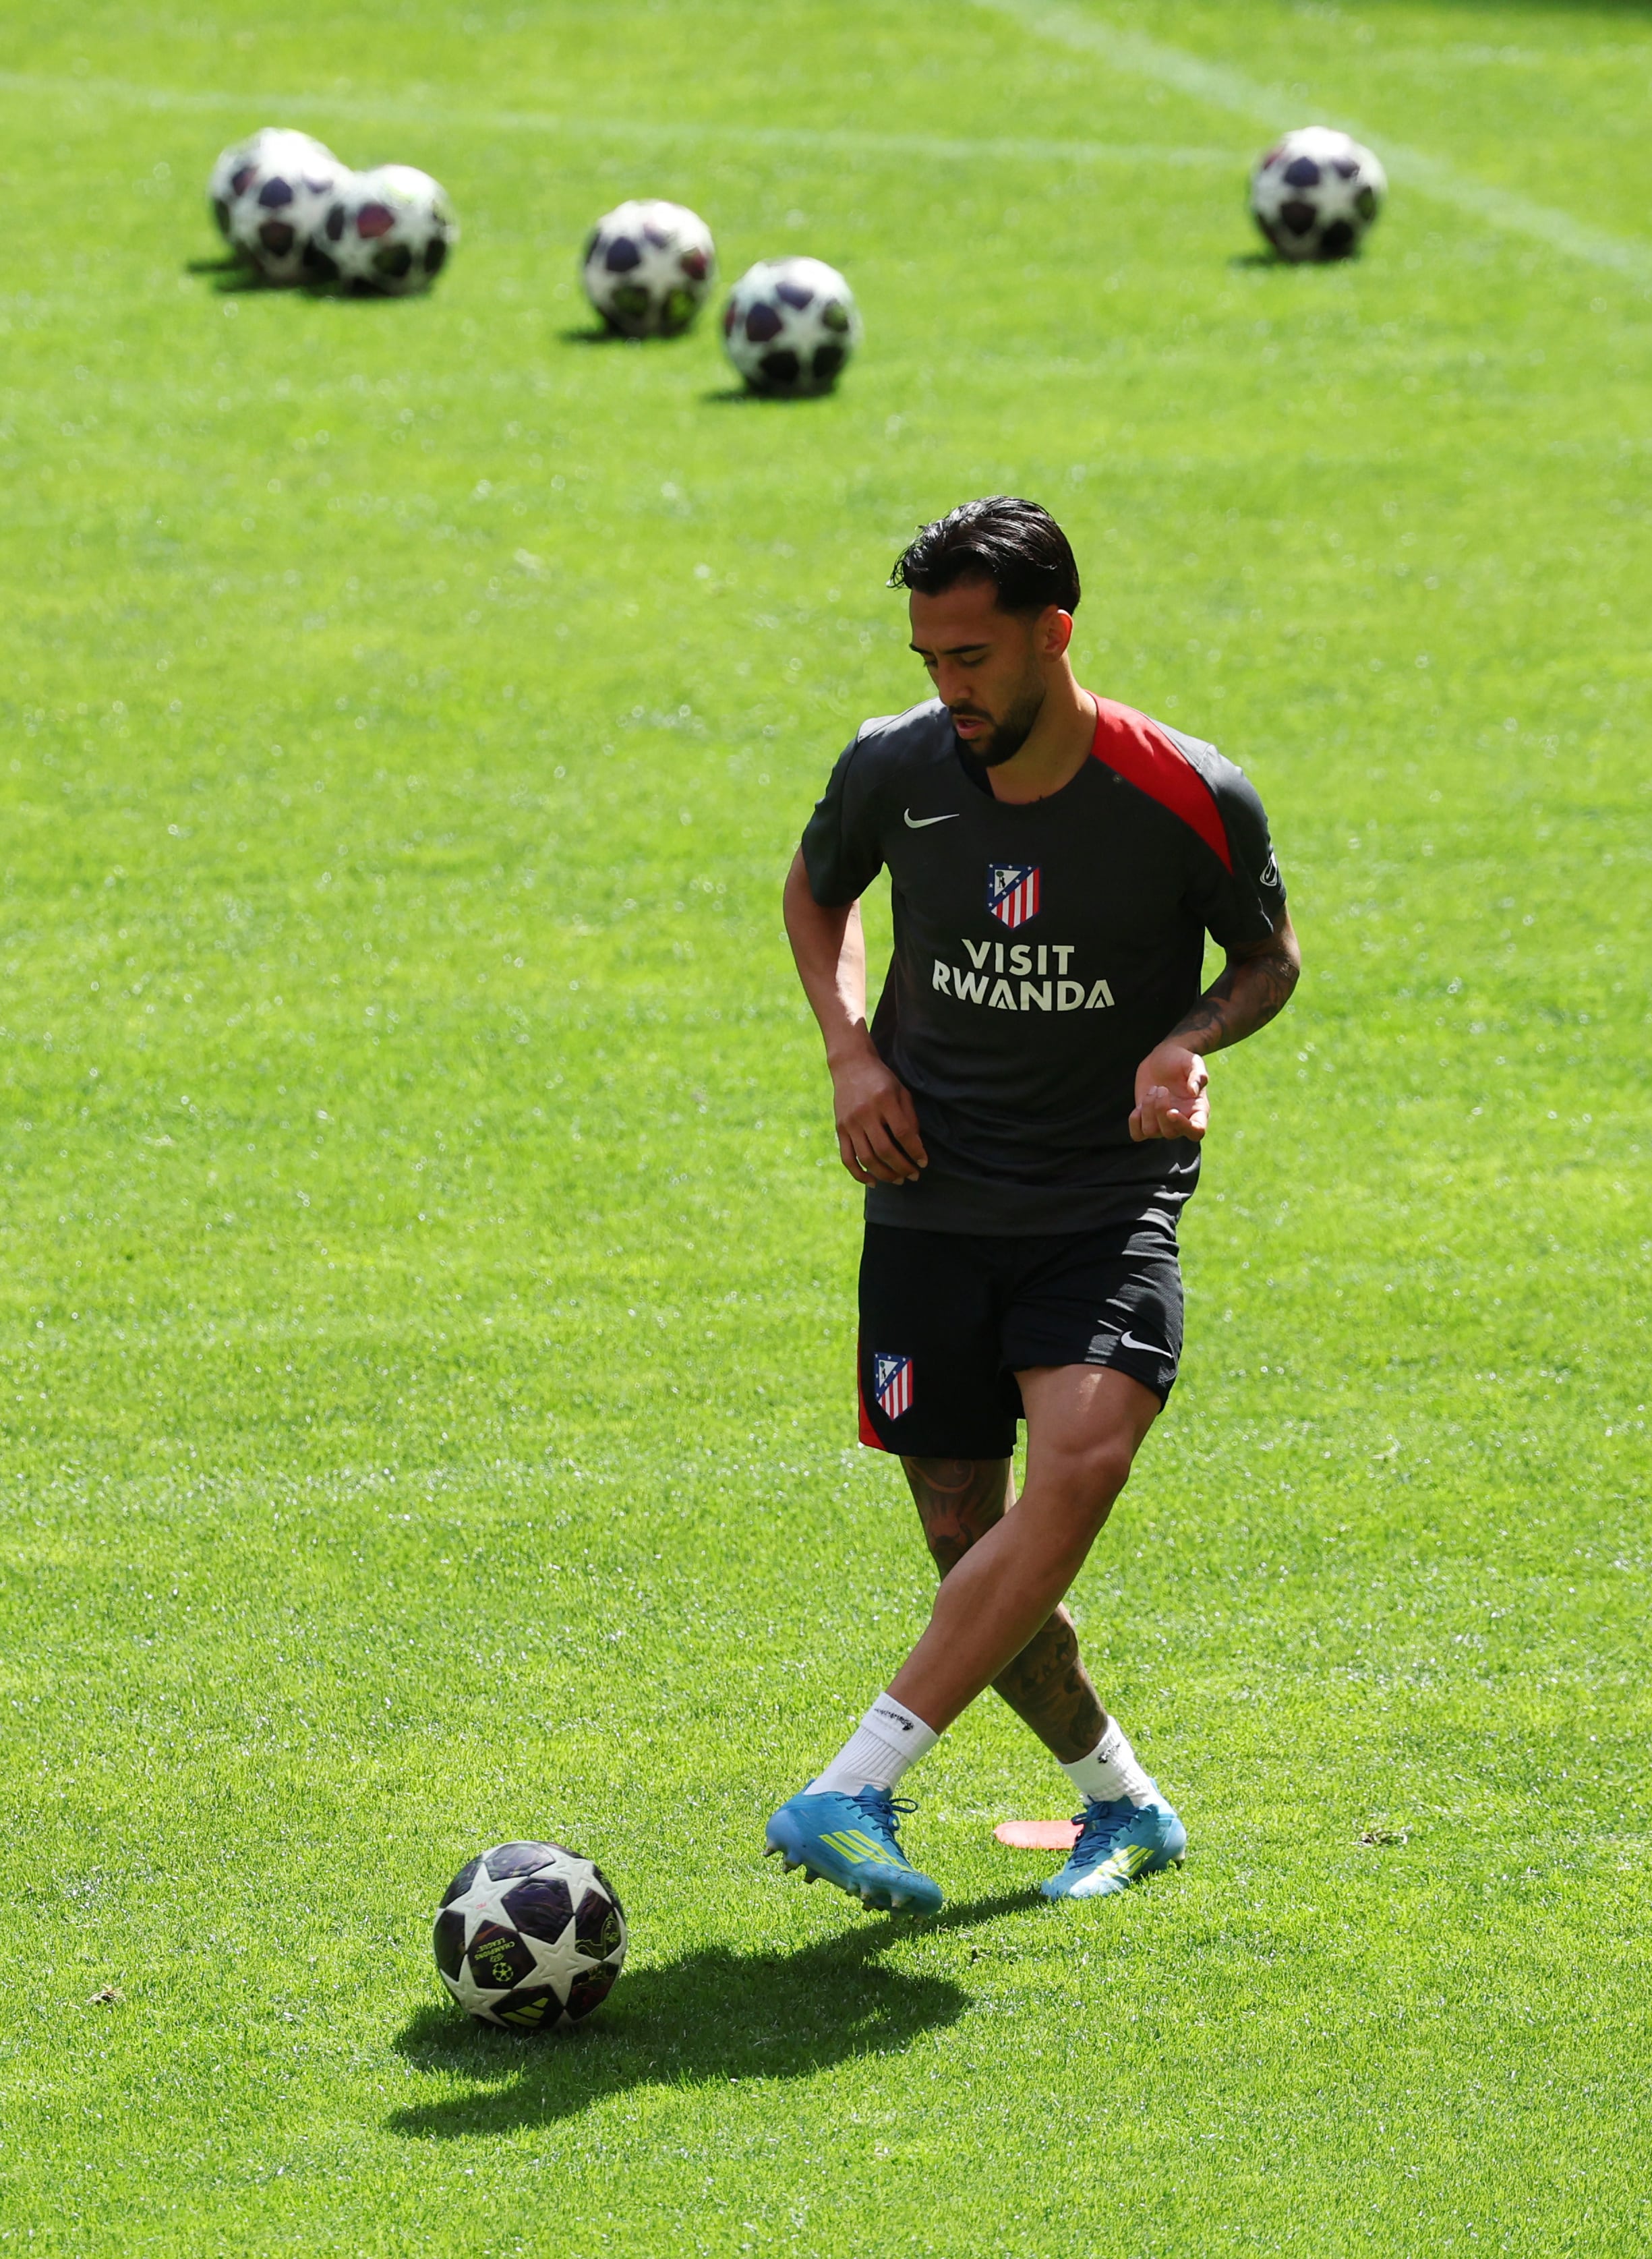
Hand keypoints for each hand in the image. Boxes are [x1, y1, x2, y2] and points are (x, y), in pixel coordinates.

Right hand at [830, 1046, 927, 1182]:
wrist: (851, 1065)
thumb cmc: (882, 1079)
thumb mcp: (901, 1091)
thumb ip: (909, 1117)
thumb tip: (916, 1147)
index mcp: (884, 1100)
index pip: (902, 1133)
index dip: (915, 1151)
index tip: (923, 1162)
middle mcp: (865, 1113)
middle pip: (884, 1150)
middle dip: (902, 1167)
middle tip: (913, 1175)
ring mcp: (850, 1122)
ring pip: (866, 1158)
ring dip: (884, 1174)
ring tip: (898, 1180)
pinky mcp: (840, 1129)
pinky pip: (847, 1158)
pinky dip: (859, 1174)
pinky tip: (873, 1182)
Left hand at [1130, 1042, 1208, 1142]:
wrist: (1163, 1057)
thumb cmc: (1182, 1060)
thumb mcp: (1193, 1062)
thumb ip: (1197, 1075)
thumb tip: (1193, 1091)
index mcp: (1198, 1110)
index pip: (1196, 1132)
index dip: (1184, 1127)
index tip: (1171, 1111)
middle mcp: (1181, 1120)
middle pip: (1170, 1133)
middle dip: (1160, 1110)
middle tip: (1161, 1088)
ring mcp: (1162, 1121)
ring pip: (1151, 1132)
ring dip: (1147, 1111)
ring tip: (1152, 1090)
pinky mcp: (1146, 1119)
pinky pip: (1137, 1134)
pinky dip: (1135, 1122)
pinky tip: (1139, 1105)